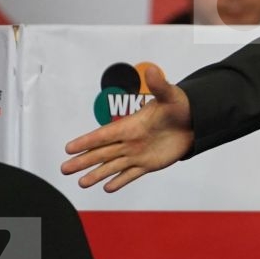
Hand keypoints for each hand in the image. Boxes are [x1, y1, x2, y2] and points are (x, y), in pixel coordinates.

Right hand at [60, 63, 194, 191]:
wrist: (196, 121)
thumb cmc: (181, 106)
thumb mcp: (170, 95)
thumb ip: (159, 85)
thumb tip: (153, 70)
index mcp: (131, 125)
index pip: (104, 135)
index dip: (86, 141)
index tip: (69, 148)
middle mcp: (130, 141)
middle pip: (101, 153)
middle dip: (83, 161)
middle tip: (64, 169)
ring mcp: (138, 153)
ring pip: (113, 166)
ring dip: (97, 174)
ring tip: (81, 183)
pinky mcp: (149, 164)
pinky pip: (131, 174)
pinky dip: (120, 181)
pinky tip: (107, 188)